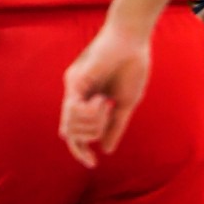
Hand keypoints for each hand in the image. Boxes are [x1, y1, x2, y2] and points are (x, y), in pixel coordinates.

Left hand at [59, 21, 151, 167]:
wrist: (134, 41)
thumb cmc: (132, 68)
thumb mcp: (125, 104)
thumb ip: (114, 126)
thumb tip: (105, 149)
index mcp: (86, 99)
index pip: (73, 132)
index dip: (79, 150)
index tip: (93, 163)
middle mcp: (75, 93)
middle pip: (69, 132)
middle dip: (88, 137)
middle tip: (109, 114)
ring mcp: (72, 85)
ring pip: (70, 125)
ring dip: (92, 125)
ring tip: (107, 104)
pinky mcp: (75, 79)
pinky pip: (74, 109)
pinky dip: (89, 114)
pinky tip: (103, 101)